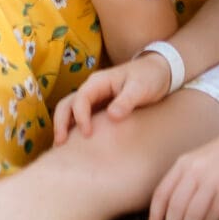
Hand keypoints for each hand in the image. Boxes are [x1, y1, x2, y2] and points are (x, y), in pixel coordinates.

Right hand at [53, 51, 174, 142]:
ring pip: (70, 110)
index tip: (87, 134)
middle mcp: (92, 89)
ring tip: (61, 147)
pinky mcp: (99, 107)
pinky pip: (81, 117)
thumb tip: (112, 117)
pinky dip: (73, 128)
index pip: (80, 98)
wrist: (159, 72)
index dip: (80, 116)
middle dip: (61, 122)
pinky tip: (75, 144)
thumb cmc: (149, 78)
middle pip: (67, 104)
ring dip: (64, 126)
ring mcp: (94, 98)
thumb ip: (126, 101)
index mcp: (98, 82)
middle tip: (60, 144)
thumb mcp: (141, 88)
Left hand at [148, 121, 218, 219]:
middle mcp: (193, 171)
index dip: (154, 218)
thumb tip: (175, 211)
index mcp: (183, 163)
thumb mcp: (202, 159)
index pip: (161, 195)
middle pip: (174, 208)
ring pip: (190, 215)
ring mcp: (210, 180)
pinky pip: (210, 216)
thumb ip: (188, 178)